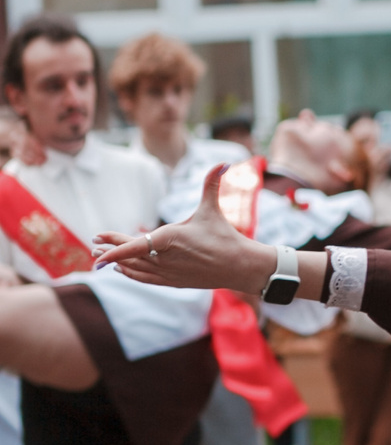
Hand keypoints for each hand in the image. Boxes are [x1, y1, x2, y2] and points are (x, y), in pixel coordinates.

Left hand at [93, 169, 268, 294]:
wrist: (240, 266)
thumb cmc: (225, 236)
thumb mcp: (212, 209)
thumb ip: (211, 184)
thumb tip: (223, 162)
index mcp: (169, 238)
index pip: (132, 244)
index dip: (112, 244)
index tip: (96, 238)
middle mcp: (164, 258)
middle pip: (129, 255)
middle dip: (109, 250)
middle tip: (94, 246)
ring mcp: (167, 272)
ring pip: (134, 268)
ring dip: (117, 263)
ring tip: (100, 258)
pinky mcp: (172, 282)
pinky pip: (144, 278)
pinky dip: (130, 273)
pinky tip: (121, 269)